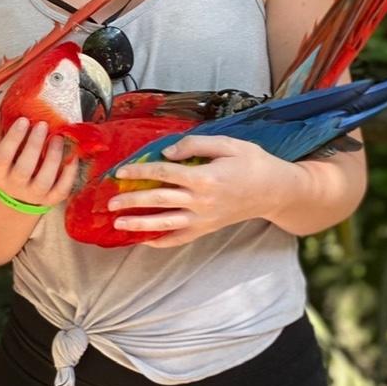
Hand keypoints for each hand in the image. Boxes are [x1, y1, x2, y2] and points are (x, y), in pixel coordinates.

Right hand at [0, 108, 77, 212]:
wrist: (18, 194)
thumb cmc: (8, 165)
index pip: (2, 157)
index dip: (13, 138)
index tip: (23, 120)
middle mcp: (13, 187)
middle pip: (23, 169)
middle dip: (34, 146)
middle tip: (43, 125)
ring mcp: (33, 195)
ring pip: (44, 180)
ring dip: (53, 158)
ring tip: (58, 138)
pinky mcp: (51, 200)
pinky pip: (62, 189)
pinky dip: (69, 173)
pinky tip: (73, 156)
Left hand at [109, 134, 305, 247]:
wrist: (277, 190)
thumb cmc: (252, 162)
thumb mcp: (227, 144)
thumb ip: (194, 145)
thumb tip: (165, 154)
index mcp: (205, 178)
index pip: (164, 175)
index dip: (140, 172)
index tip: (120, 171)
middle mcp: (202, 201)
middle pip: (159, 201)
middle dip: (132, 201)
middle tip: (110, 202)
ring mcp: (204, 219)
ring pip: (166, 224)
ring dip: (140, 224)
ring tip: (118, 224)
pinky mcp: (207, 228)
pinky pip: (180, 238)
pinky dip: (161, 241)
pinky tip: (144, 240)